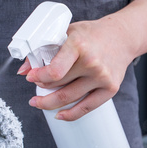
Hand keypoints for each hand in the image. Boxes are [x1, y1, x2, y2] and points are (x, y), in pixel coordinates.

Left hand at [20, 15, 136, 121]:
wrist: (122, 38)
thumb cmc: (92, 35)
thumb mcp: (67, 33)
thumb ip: (44, 49)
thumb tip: (24, 70)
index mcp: (78, 46)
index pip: (55, 70)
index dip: (39, 77)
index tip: (31, 77)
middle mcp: (92, 63)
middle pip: (59, 85)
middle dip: (41, 90)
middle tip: (34, 92)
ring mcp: (102, 77)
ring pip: (70, 98)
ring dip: (50, 103)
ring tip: (39, 103)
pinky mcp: (110, 88)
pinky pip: (87, 107)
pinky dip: (71, 114)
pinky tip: (60, 114)